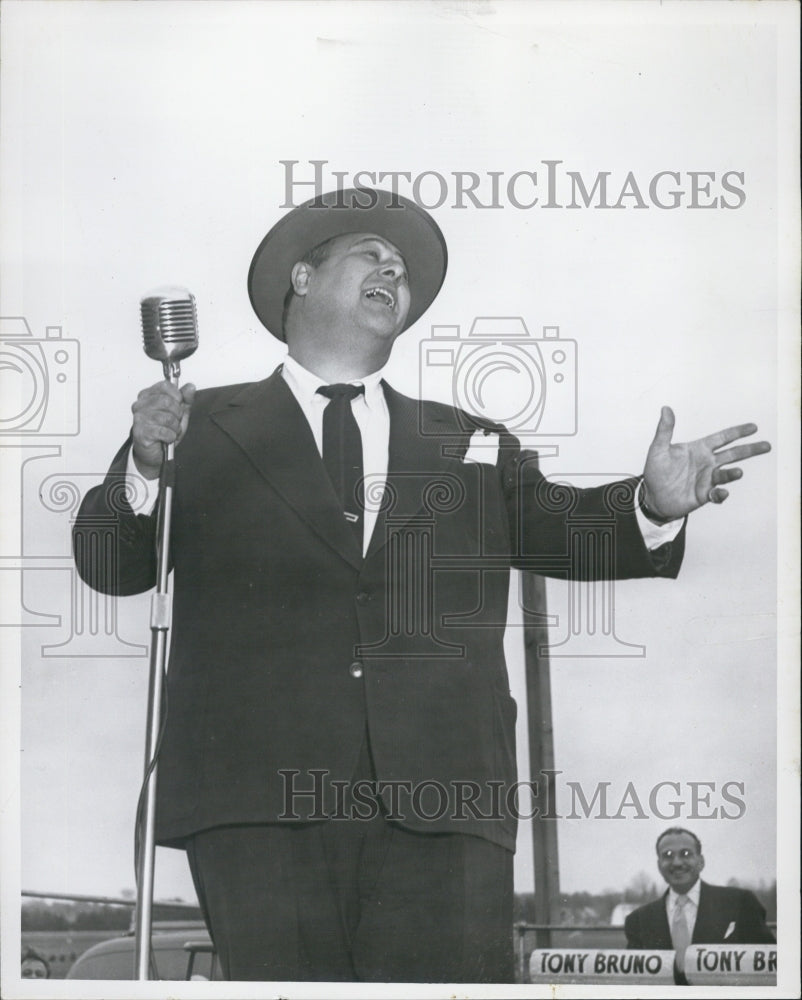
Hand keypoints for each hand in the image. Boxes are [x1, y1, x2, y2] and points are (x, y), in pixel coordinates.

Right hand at [131, 381, 195, 478]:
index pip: (165, 385)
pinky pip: (163, 431)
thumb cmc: (164, 430)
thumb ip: (185, 399)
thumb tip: (190, 386)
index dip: (177, 395)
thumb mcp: (179, 413)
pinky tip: (168, 438)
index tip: (179, 404)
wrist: (156, 452)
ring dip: (175, 427)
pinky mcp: (141, 432)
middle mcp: (140, 405)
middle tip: (176, 421)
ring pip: (167, 418)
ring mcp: (139, 418)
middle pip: (167, 401)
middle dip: (178, 414)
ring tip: (172, 431)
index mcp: (147, 395)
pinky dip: (171, 436)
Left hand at [642, 406, 770, 519]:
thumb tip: (666, 409)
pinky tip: (721, 493)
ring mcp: (707, 479)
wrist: (652, 496)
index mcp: (699, 449)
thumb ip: (664, 430)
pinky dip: (721, 494)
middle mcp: (707, 463)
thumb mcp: (658, 449)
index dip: (737, 432)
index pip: (722, 438)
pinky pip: (717, 494)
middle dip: (750, 450)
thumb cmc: (656, 471)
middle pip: (733, 454)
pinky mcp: (704, 495)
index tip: (753, 427)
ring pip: (726, 474)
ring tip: (738, 472)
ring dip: (733, 473)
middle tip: (766, 446)